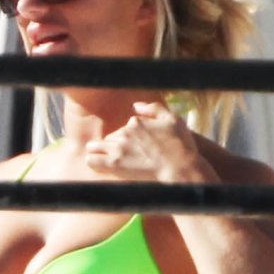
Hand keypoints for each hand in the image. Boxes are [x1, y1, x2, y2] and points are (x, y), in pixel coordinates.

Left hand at [85, 101, 207, 182]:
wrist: (180, 168)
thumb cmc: (181, 145)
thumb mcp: (173, 119)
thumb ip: (154, 109)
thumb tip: (136, 105)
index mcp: (137, 122)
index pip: (124, 128)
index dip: (129, 138)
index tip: (137, 147)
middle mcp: (125, 133)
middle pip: (111, 137)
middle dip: (115, 145)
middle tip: (125, 157)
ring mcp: (119, 148)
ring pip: (98, 147)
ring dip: (99, 151)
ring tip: (104, 159)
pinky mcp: (115, 164)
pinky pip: (93, 160)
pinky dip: (92, 161)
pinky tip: (95, 164)